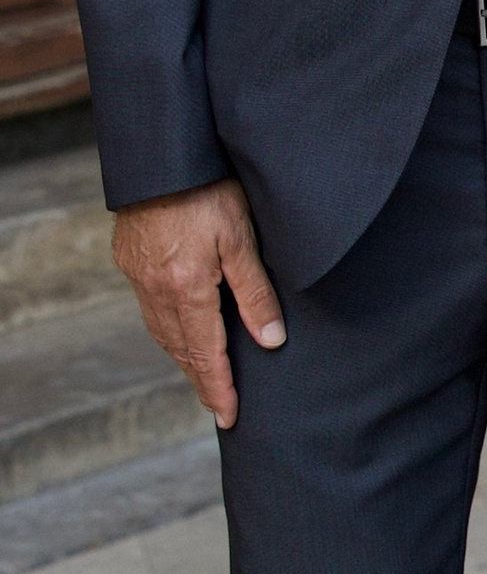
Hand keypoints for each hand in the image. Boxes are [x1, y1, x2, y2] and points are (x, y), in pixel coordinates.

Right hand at [112, 175, 284, 430]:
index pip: (205, 352)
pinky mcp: (130, 259)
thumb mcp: (242, 239)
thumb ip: (255, 292)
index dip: (218, 387)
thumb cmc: (209, 190)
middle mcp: (155, 288)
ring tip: (204, 377)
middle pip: (180, 348)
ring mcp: (138, 275)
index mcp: (186, 288)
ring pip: (162, 331)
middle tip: (220, 407)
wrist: (162, 156)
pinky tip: (181, 332)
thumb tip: (270, 340)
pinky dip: (168, 330)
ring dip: (184, 357)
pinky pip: (150, 308)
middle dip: (201, 379)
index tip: (229, 417)